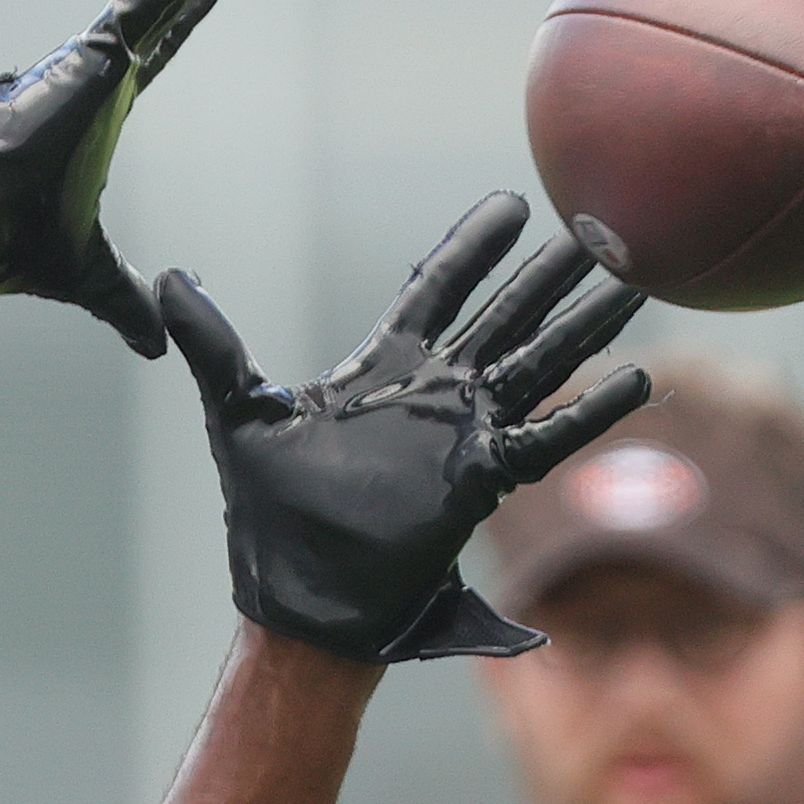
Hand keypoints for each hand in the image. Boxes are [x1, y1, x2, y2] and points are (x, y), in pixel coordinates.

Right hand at [0, 0, 253, 356]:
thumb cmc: (6, 247)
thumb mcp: (88, 277)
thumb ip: (124, 302)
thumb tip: (154, 344)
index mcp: (97, 111)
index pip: (159, 49)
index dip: (191, 13)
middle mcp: (96, 73)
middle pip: (167, 1)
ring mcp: (93, 60)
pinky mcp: (93, 55)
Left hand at [161, 193, 650, 661]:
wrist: (298, 601)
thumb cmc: (268, 517)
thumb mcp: (236, 415)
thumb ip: (213, 345)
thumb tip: (166, 280)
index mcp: (381, 370)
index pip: (437, 289)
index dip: (473, 247)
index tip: (513, 202)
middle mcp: (433, 394)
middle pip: (505, 316)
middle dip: (550, 274)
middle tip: (602, 227)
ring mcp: (463, 435)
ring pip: (538, 365)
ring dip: (585, 326)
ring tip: (637, 284)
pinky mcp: (482, 481)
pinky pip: (547, 439)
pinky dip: (591, 412)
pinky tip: (637, 381)